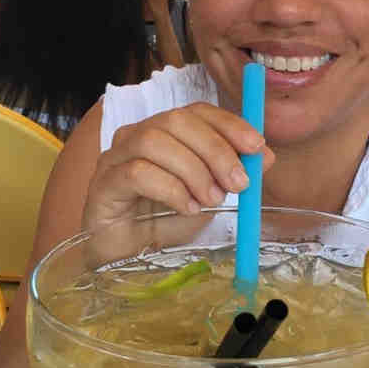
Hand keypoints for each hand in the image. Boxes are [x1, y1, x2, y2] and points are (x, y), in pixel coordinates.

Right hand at [83, 102, 275, 230]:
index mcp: (164, 132)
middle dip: (215, 149)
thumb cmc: (164, 221)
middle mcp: (136, 136)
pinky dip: (171, 190)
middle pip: (176, 121)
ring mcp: (115, 158)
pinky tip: (187, 209)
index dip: (229, 124)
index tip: (257, 146)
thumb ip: (233, 174)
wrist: (127, 256)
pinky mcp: (103, 184)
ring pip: (154, 142)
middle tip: (238, 183)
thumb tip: (265, 157)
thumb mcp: (209, 195)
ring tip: (211, 200)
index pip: (197, 111)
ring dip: (193, 171)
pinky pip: (137, 173)